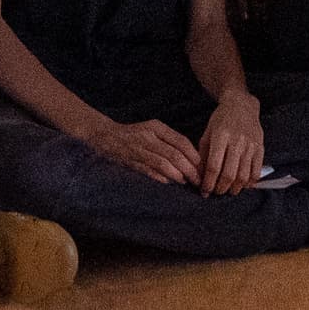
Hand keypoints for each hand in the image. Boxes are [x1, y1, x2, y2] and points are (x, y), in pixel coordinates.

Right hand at [76, 114, 200, 185]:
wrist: (105, 136)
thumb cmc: (135, 135)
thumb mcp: (153, 131)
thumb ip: (170, 141)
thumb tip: (192, 159)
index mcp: (156, 127)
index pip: (181, 141)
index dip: (194, 156)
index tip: (203, 167)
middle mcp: (148, 136)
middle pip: (175, 155)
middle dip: (189, 170)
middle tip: (198, 180)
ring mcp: (138, 149)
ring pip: (163, 164)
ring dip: (177, 175)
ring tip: (185, 182)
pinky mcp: (130, 161)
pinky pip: (149, 171)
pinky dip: (161, 178)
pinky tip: (169, 183)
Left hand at [196, 91, 266, 196]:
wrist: (241, 105)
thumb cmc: (221, 120)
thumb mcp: (207, 134)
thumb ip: (203, 155)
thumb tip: (199, 178)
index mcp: (220, 136)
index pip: (213, 166)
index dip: (208, 182)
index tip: (204, 191)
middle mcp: (236, 141)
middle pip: (229, 174)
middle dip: (221, 189)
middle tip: (216, 193)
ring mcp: (250, 145)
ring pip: (243, 176)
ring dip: (235, 189)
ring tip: (228, 191)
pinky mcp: (260, 148)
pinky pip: (256, 171)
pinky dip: (249, 183)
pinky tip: (242, 185)